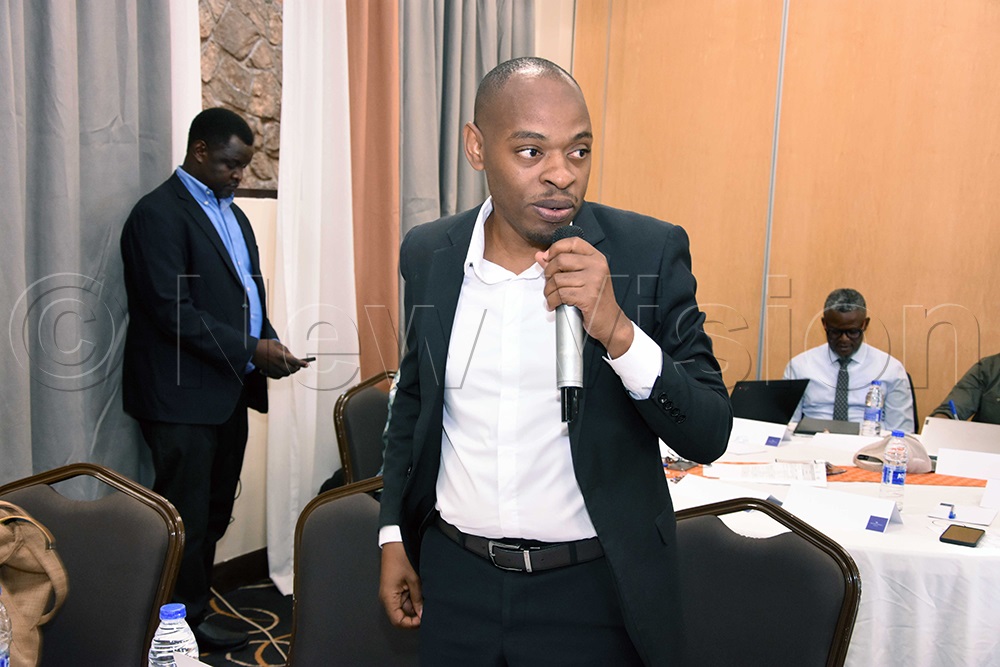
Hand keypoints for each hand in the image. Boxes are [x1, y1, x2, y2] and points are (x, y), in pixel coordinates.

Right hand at [252, 339, 309, 377]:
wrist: (252, 350)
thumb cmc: (264, 345)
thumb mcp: (277, 344)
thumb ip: (286, 351)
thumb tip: (292, 357)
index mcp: (281, 356)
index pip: (295, 361)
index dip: (302, 363)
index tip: (306, 364)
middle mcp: (278, 364)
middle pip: (292, 370)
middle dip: (297, 368)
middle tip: (299, 365)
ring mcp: (273, 369)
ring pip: (286, 374)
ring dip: (289, 371)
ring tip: (290, 366)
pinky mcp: (269, 372)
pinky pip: (278, 376)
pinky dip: (281, 374)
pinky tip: (281, 369)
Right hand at [379, 542, 422, 627]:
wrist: (396, 542)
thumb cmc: (401, 556)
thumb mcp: (414, 579)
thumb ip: (418, 599)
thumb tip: (422, 614)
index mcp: (388, 597)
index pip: (397, 621)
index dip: (410, 624)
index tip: (423, 620)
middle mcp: (387, 597)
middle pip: (401, 614)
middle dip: (415, 613)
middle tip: (427, 607)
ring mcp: (391, 592)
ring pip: (405, 606)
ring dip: (415, 603)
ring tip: (424, 594)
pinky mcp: (395, 587)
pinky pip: (404, 597)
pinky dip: (413, 596)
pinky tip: (420, 590)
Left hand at [535, 236, 633, 357]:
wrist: (611, 321)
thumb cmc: (596, 299)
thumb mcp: (582, 278)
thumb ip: (561, 265)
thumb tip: (540, 256)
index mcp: (596, 258)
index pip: (572, 242)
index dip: (556, 248)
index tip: (547, 258)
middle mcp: (597, 266)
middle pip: (560, 260)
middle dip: (548, 273)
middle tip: (549, 284)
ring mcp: (594, 281)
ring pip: (557, 280)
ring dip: (549, 291)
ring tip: (551, 297)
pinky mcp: (588, 296)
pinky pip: (560, 294)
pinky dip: (552, 301)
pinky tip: (554, 304)